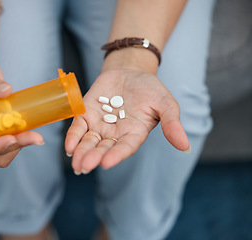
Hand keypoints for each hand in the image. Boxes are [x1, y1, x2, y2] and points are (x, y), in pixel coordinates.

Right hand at [0, 50, 43, 167]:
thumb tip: (6, 90)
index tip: (12, 139)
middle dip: (14, 147)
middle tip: (34, 137)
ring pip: (7, 147)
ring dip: (21, 142)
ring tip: (35, 133)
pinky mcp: (1, 122)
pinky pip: (14, 134)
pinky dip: (24, 132)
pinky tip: (33, 125)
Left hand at [65, 68, 189, 172]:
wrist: (130, 71)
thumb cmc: (150, 89)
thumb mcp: (165, 103)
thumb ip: (171, 123)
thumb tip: (184, 146)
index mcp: (134, 134)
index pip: (124, 147)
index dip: (115, 155)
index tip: (106, 163)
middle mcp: (115, 134)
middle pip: (103, 148)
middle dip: (93, 157)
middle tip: (84, 167)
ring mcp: (99, 125)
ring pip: (89, 141)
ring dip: (81, 151)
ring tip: (75, 162)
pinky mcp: (86, 114)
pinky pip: (78, 127)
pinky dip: (73, 136)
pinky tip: (68, 146)